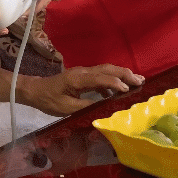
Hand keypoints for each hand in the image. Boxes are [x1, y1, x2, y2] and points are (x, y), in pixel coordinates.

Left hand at [25, 64, 144, 116]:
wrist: (36, 90)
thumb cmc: (49, 100)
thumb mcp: (67, 108)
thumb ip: (86, 106)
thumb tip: (105, 107)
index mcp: (77, 79)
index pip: (100, 78)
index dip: (115, 83)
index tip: (128, 89)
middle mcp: (82, 72)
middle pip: (106, 69)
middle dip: (124, 74)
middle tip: (141, 81)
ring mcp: (83, 72)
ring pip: (105, 70)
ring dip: (121, 74)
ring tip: (136, 81)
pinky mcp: (83, 76)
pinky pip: (101, 75)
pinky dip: (112, 80)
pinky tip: (119, 91)